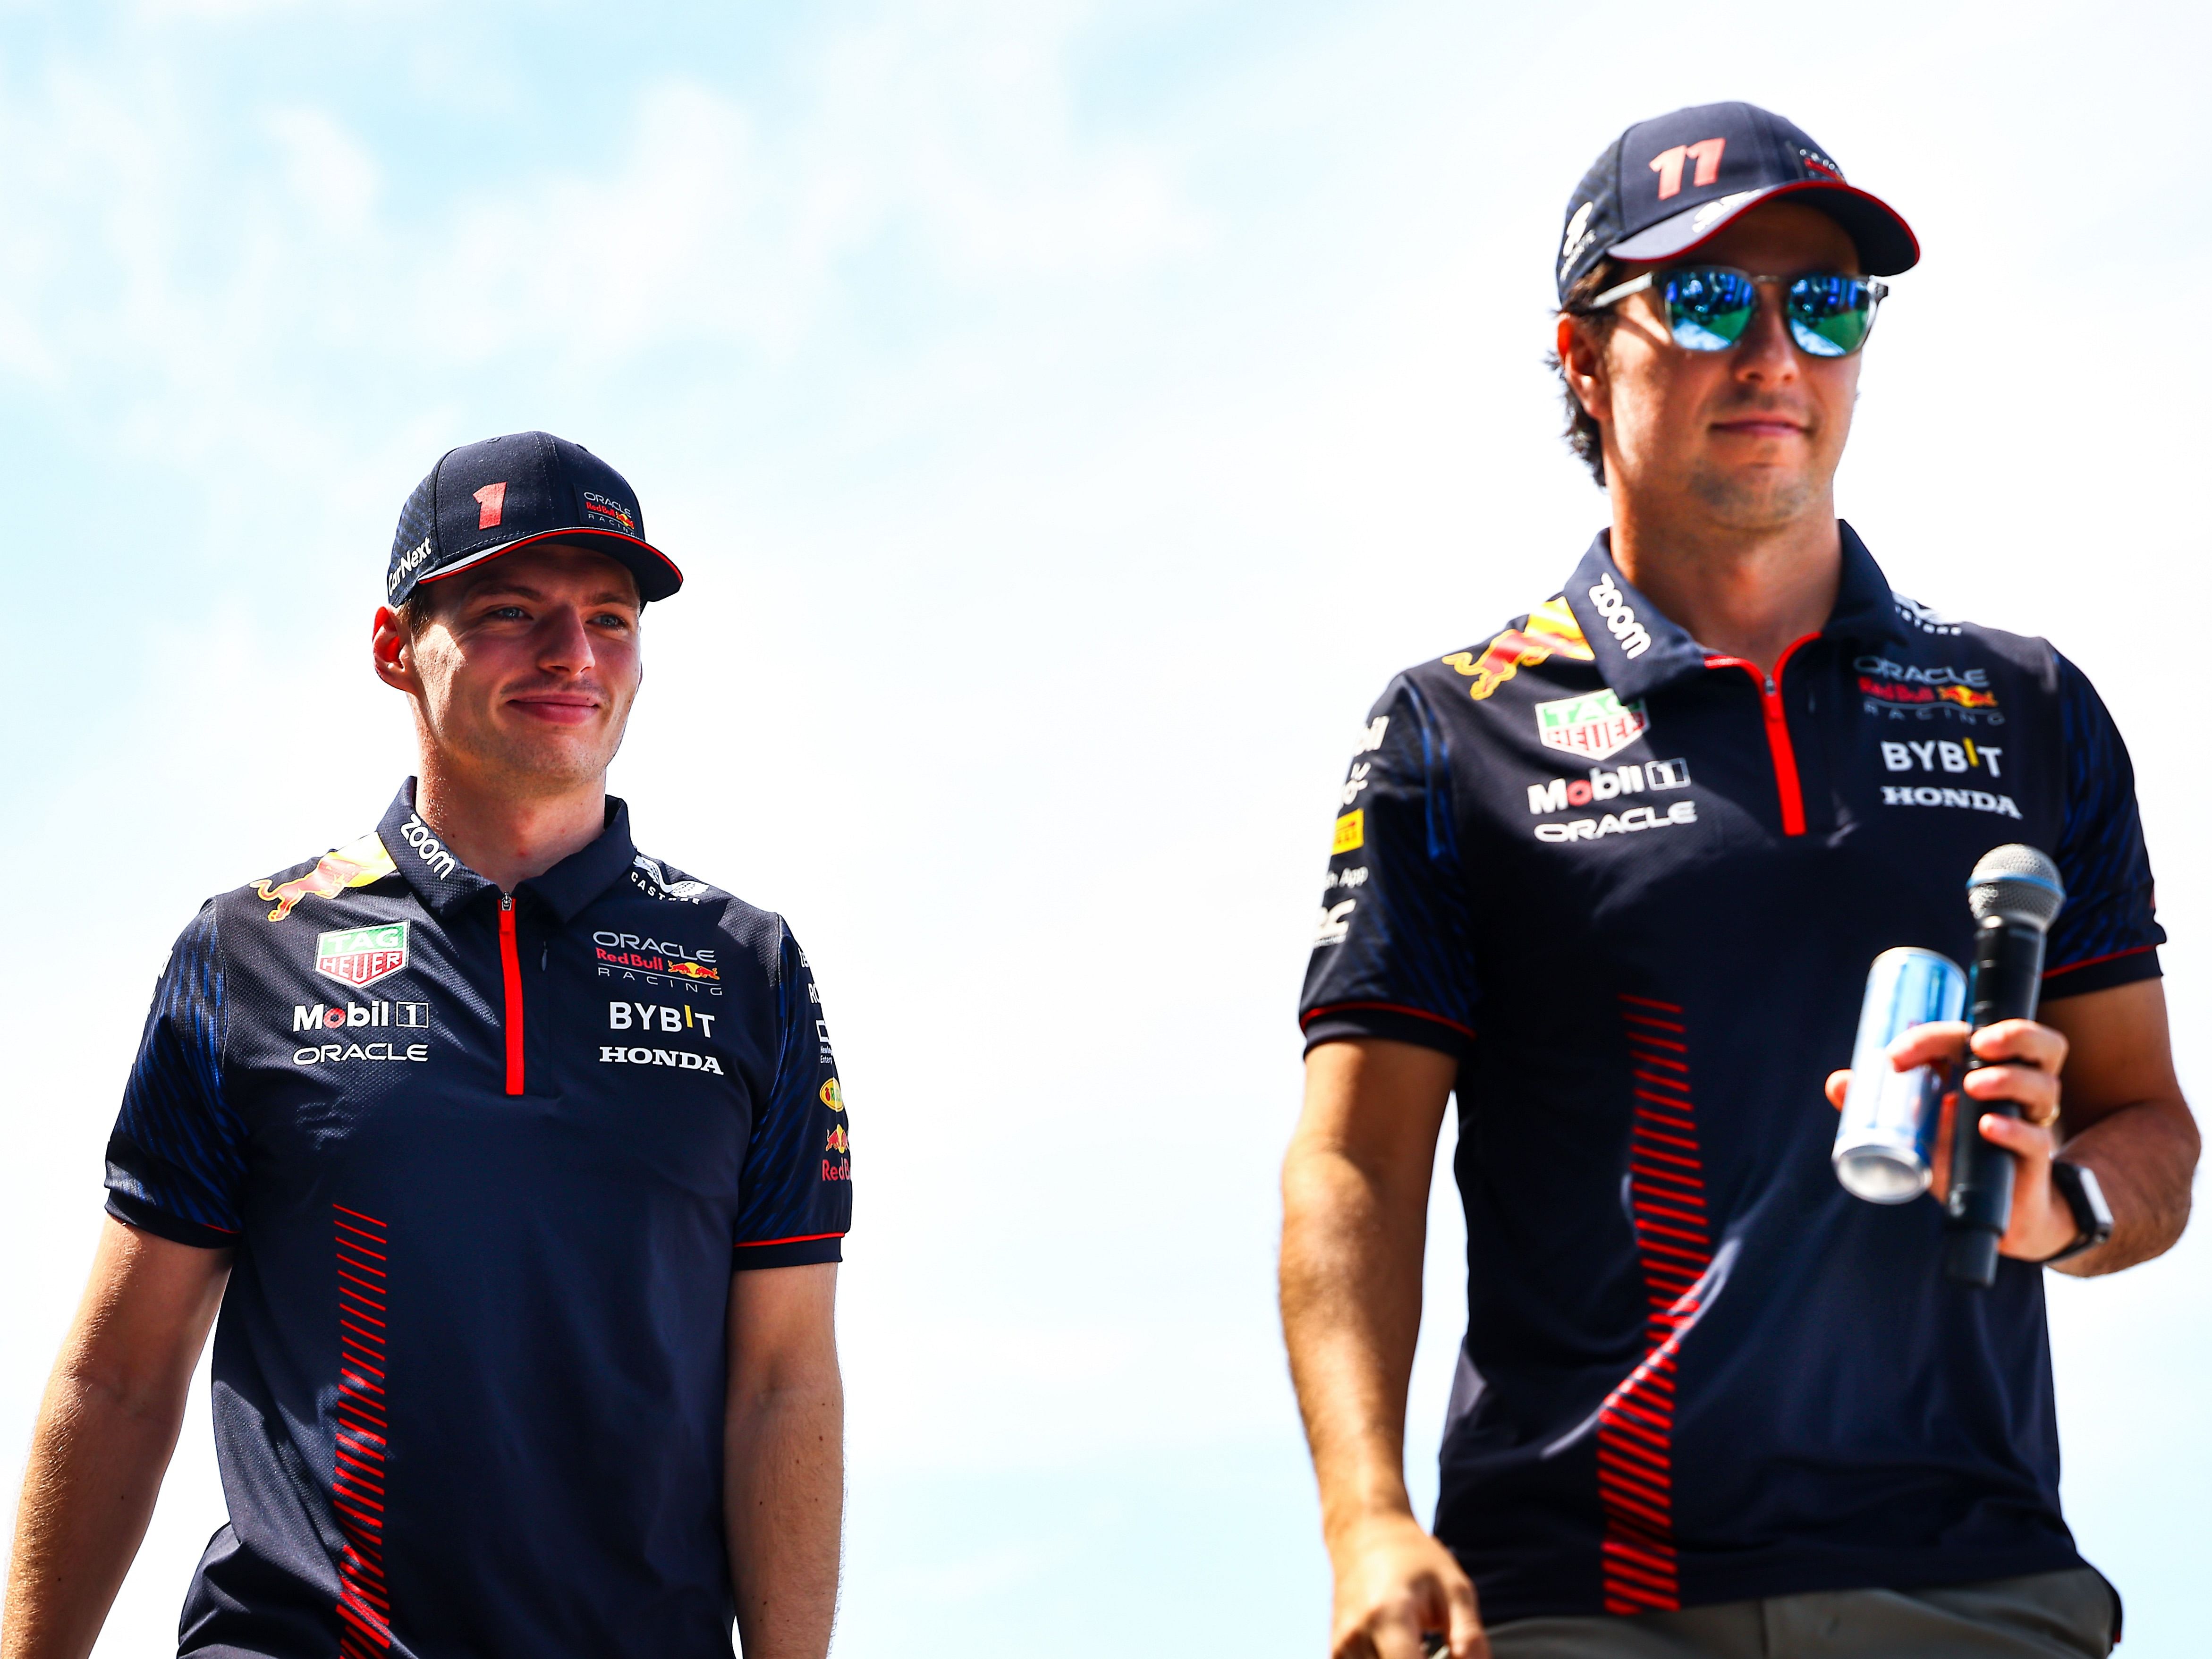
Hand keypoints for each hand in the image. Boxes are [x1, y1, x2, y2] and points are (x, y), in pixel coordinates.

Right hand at [1326, 1512, 1486, 1658]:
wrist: (1365, 1533)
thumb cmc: (1414, 1557)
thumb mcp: (1455, 1589)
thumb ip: (1469, 1639)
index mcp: (1389, 1618)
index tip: (1453, 1656)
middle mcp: (1357, 1636)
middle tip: (1438, 1650)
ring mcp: (1342, 1646)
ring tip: (1423, 1649)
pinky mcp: (1337, 1651)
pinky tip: (1405, 1651)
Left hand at [1824, 1019, 2078, 1261]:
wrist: (1992, 1209)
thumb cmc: (1954, 1153)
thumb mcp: (1913, 1125)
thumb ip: (1877, 1103)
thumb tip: (1836, 1082)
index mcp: (1984, 1068)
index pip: (1969, 1036)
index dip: (1934, 1036)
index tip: (1894, 1055)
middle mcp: (2015, 1087)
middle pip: (2039, 1045)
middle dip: (2014, 1034)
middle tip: (1978, 1044)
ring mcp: (2029, 1120)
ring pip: (2043, 1086)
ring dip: (2009, 1079)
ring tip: (1973, 1086)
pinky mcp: (2035, 1156)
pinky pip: (2036, 1138)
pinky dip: (2014, 1130)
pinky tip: (1988, 1127)